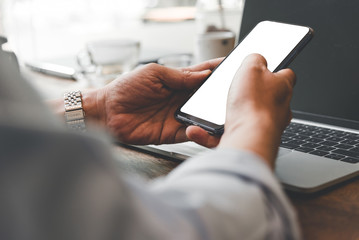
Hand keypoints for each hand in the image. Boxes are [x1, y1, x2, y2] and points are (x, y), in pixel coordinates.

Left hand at [92, 60, 221, 144]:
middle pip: (207, 97)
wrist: (107, 111)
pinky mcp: (173, 133)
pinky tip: (209, 126)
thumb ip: (180, 75)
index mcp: (177, 81)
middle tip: (236, 92)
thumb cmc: (125, 89)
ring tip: (228, 110)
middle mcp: (180, 99)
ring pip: (203, 115)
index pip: (202, 75)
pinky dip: (202, 131)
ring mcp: (178, 116)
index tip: (234, 68)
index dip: (217, 71)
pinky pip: (192, 132)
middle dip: (221, 94)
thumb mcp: (154, 73)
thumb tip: (204, 74)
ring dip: (214, 114)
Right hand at [219, 54, 295, 167]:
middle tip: (234, 90)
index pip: (286, 75)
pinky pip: (228, 135)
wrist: (249, 138)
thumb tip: (256, 58)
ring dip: (230, 114)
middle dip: (250, 95)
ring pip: (247, 118)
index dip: (274, 70)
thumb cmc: (254, 105)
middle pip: (266, 98)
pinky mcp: (250, 141)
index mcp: (282, 88)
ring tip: (214, 111)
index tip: (263, 68)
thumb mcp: (252, 67)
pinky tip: (199, 130)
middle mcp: (278, 110)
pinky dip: (211, 134)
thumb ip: (255, 59)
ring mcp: (265, 127)